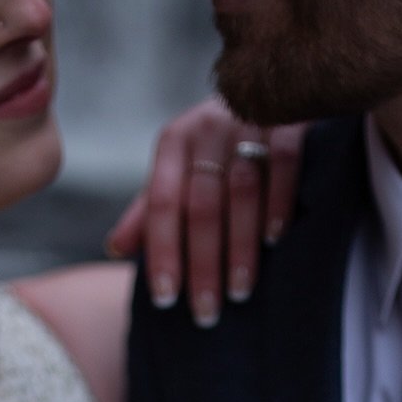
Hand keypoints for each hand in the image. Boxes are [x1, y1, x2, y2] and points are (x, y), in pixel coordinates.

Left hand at [106, 96, 307, 326]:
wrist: (270, 88)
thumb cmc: (217, 147)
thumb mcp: (179, 171)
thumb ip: (150, 210)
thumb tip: (114, 249)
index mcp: (174, 143)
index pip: (161, 204)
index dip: (162, 253)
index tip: (165, 300)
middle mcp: (206, 129)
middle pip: (200, 205)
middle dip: (202, 264)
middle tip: (206, 314)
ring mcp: (248, 123)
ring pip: (241, 191)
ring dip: (239, 246)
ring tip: (240, 291)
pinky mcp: (288, 122)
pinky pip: (282, 164)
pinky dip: (278, 204)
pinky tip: (275, 240)